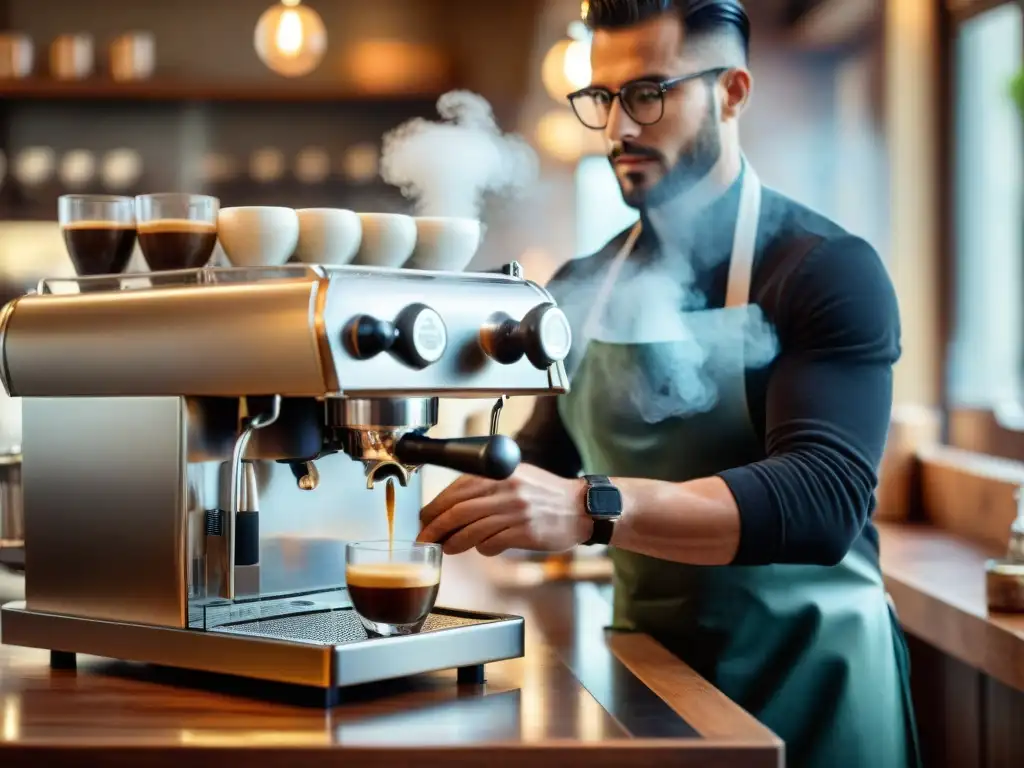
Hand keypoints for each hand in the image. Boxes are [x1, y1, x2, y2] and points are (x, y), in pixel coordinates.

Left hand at [417, 464, 592, 555]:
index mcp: (501, 473)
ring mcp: (516, 511)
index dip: (436, 505)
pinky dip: (482, 547)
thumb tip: (452, 502)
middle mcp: (506, 489)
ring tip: (446, 547)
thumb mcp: (517, 477)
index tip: (425, 517)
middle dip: (435, 526)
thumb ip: (487, 485)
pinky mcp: (525, 532)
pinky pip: (493, 543)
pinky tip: (482, 548)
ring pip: (472, 529)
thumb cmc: (547, 494)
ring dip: (454, 541)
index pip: (458, 489)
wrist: (582, 508)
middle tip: (425, 537)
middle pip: (458, 510)